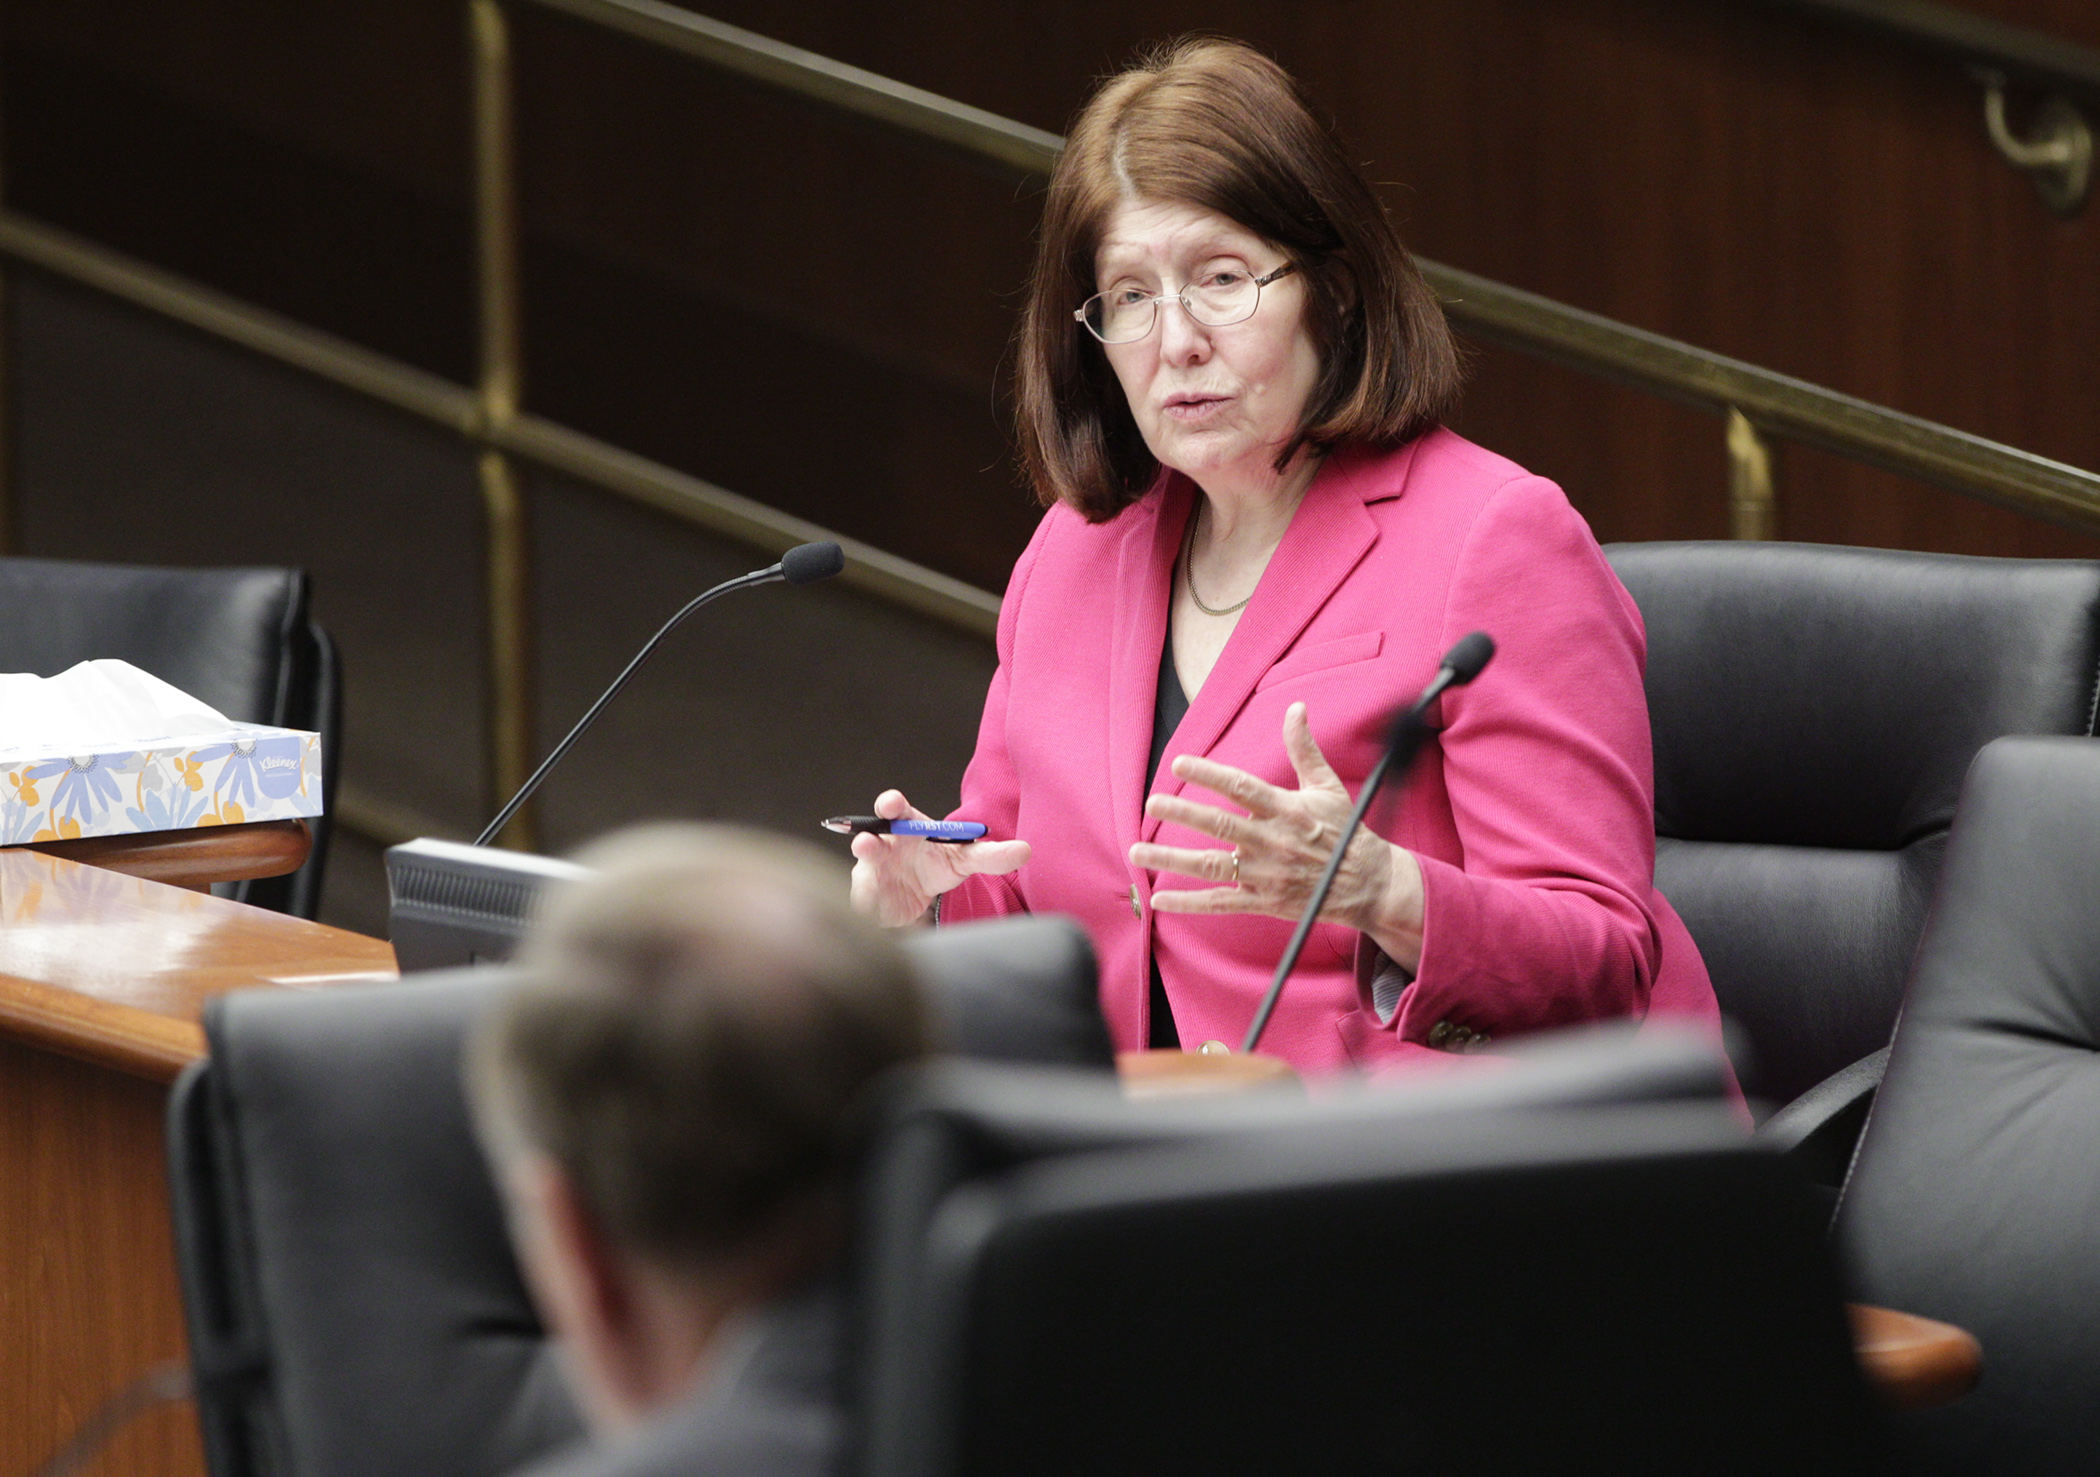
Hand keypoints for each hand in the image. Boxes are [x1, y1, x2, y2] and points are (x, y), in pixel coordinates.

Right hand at [848, 789, 1030, 926]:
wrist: (920, 893)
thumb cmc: (938, 862)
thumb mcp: (965, 857)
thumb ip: (991, 854)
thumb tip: (1026, 850)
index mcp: (906, 826)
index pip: (894, 809)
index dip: (890, 804)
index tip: (891, 804)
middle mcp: (883, 845)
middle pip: (870, 838)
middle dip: (866, 840)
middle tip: (867, 842)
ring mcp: (872, 872)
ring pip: (863, 873)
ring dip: (864, 879)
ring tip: (870, 888)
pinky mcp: (868, 898)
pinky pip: (865, 903)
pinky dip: (870, 909)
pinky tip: (877, 915)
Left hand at [1131, 703, 1424, 965]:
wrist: (1368, 884)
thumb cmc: (1344, 831)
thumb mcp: (1326, 786)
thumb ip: (1304, 748)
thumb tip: (1295, 708)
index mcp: (1287, 809)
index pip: (1241, 787)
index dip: (1209, 775)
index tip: (1178, 764)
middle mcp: (1273, 841)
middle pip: (1220, 826)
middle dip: (1183, 814)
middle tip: (1150, 804)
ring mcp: (1267, 874)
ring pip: (1211, 866)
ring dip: (1171, 861)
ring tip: (1136, 853)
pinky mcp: (1264, 901)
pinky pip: (1221, 903)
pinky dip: (1189, 903)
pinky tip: (1159, 900)